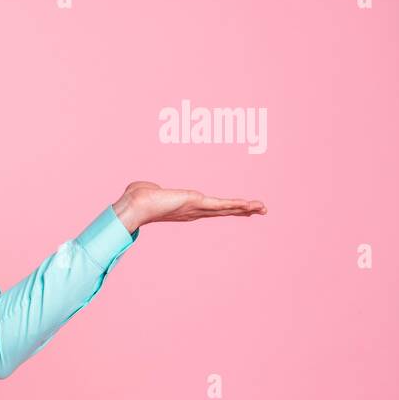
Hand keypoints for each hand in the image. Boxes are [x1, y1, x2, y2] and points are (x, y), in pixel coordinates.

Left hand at [112, 181, 265, 232]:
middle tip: (260, 210)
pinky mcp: (197, 204)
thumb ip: (153, 188)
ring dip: (245, 208)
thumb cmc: (136, 197)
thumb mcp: (148, 189)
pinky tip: (250, 206)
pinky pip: (221, 204)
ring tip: (263, 208)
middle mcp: (193, 211)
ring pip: (226, 209)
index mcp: (185, 208)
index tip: (240, 209)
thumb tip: (148, 188)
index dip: (227, 208)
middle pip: (223, 211)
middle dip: (242, 210)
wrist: (135, 205)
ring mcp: (196, 209)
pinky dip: (236, 205)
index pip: (211, 209)